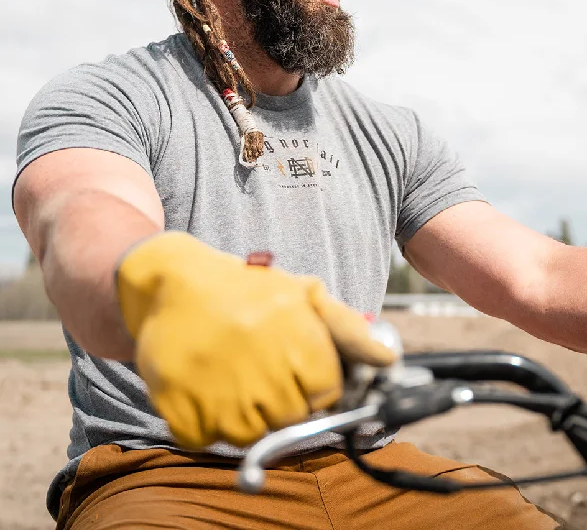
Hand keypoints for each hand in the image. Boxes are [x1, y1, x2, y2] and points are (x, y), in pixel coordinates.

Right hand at [116, 232, 394, 448]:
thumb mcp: (300, 294)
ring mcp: (220, 394)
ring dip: (241, 414)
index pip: (326, 394)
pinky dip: (203, 421)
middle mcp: (263, 370)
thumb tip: (387, 358)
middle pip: (290, 418)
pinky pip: (205, 440)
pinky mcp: (181, 407)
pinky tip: (203, 385)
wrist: (172, 281)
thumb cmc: (243, 289)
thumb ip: (346, 328)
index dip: (312, 384)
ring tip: (229, 373)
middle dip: (278, 398)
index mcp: (297, 340)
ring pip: (250, 436)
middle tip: (256, 367)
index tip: (293, 369)